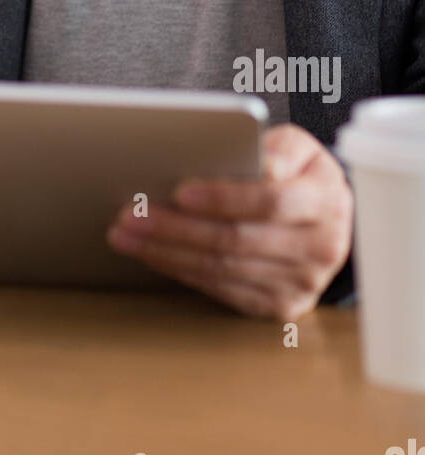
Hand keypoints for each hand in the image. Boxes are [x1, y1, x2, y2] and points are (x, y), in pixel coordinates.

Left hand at [106, 123, 353, 318]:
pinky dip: (182, 271)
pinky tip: (153, 254)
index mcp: (327, 202)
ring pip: (223, 269)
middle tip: (131, 213)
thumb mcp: (297, 147)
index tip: (179, 191)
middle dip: (176, 227)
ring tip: (128, 233)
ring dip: (167, 252)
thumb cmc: (299, 172)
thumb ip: (278, 149)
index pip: (271, 201)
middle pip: (237, 240)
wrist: (326, 217)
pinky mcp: (281, 307)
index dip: (223, 197)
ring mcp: (303, 284)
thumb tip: (257, 163)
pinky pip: (223, 290)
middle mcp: (322, 248)